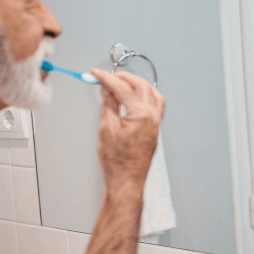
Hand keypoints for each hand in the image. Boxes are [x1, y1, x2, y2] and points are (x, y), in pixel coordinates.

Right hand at [91, 70, 165, 189]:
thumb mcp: (106, 128)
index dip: (107, 78)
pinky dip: (145, 94)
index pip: (123, 88)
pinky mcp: (155, 127)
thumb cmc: (117, 161)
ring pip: (151, 92)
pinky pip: (155, 103)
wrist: (127, 180)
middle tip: (106, 77)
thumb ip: (108, 104)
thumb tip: (107, 90)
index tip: (96, 73)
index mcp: (141, 115)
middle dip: (122, 77)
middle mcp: (153, 116)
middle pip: (140, 85)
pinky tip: (133, 95)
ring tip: (118, 83)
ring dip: (136, 84)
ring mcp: (156, 122)